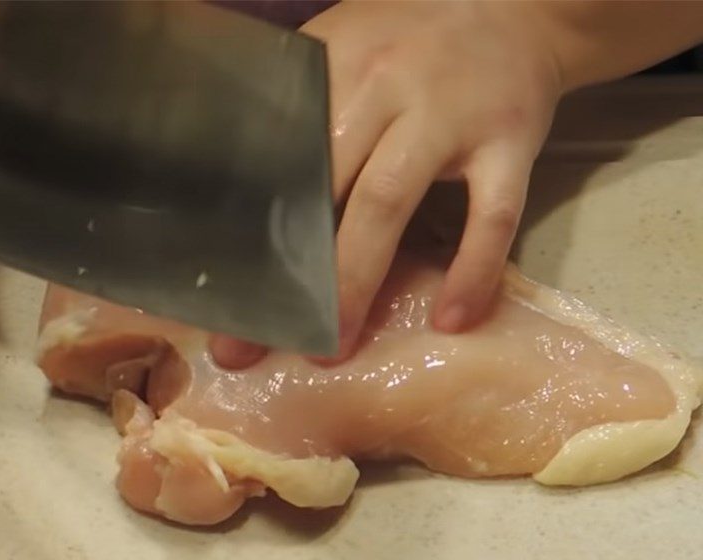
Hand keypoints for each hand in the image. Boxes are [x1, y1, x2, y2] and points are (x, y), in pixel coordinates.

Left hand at [210, 0, 561, 367]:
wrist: (517, 5)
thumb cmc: (414, 42)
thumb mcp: (344, 46)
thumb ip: (297, 104)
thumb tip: (236, 183)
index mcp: (332, 67)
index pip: (277, 158)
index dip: (245, 229)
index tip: (221, 290)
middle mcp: (384, 87)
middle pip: (323, 189)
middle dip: (288, 272)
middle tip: (252, 344)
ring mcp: (449, 116)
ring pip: (389, 204)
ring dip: (356, 282)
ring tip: (332, 347)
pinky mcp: (509, 142)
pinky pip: (491, 215)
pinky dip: (473, 270)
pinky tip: (451, 320)